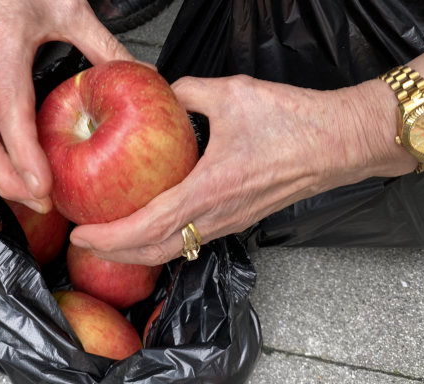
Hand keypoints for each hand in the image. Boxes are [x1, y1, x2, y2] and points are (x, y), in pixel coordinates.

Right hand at [0, 0, 135, 212]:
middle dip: (4, 180)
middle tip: (39, 201)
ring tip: (24, 193)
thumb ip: (104, 46)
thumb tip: (140, 74)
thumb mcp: (69, 7)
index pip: (9, 115)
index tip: (44, 189)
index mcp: (4, 45)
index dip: (24, 158)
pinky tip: (4, 168)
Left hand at [70, 74, 415, 264]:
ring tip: (110, 242)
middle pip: (156, 250)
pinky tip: (150, 229)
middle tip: (85, 244)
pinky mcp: (238, 219)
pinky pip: (193, 241)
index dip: (110, 236)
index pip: (147, 225)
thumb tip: (161, 91)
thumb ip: (186, 91)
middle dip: (115, 253)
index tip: (82, 233)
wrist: (341, 144)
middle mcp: (217, 216)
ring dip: (138, 251)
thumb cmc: (293, 122)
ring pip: (175, 250)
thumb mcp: (231, 94)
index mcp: (208, 189)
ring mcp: (229, 222)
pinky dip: (162, 242)